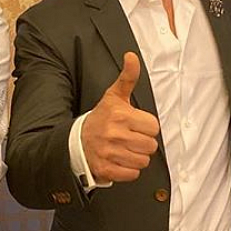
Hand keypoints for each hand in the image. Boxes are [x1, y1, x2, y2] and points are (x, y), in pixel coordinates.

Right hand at [81, 52, 159, 183]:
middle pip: (150, 145)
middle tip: (129, 138)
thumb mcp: (113, 96)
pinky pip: (132, 174)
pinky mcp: (107, 169)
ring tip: (124, 149)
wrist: (77, 141)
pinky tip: (119, 160)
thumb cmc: (101, 118)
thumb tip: (132, 56)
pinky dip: (128, 170)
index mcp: (120, 115)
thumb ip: (128, 77)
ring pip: (143, 161)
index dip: (146, 126)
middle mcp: (115, 134)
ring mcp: (110, 153)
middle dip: (142, 143)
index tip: (134, 125)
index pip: (153, 127)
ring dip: (136, 157)